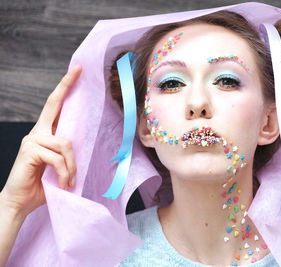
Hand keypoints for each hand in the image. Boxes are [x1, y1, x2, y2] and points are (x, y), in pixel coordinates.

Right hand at [1, 64, 81, 217]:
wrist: (20, 203)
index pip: (54, 106)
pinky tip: (63, 183)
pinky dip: (65, 172)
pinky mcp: (30, 151)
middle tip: (79, 69)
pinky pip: (57, 157)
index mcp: (44, 134)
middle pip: (53, 105)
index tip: (76, 71)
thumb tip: (83, 143)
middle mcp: (36, 133)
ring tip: (70, 181)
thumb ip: (66, 153)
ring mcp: (31, 140)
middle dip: (67, 86)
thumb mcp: (59, 166)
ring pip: (65, 143)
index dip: (64, 88)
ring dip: (72, 165)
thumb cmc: (42, 185)